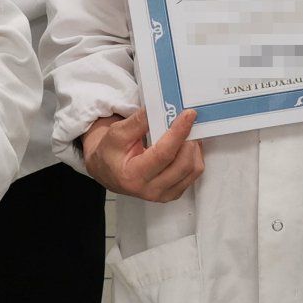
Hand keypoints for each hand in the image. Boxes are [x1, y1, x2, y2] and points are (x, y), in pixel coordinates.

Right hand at [82, 110, 204, 202]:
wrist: (108, 171)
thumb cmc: (111, 152)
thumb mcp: (117, 133)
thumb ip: (138, 121)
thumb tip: (160, 108)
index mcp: (133, 176)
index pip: (164, 154)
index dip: (179, 133)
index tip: (188, 115)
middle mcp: (150, 190)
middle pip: (183, 164)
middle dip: (190, 139)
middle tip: (188, 121)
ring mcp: (163, 195)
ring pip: (193, 170)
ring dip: (194, 148)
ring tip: (187, 132)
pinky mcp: (173, 193)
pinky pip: (193, 175)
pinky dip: (194, 157)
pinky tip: (185, 145)